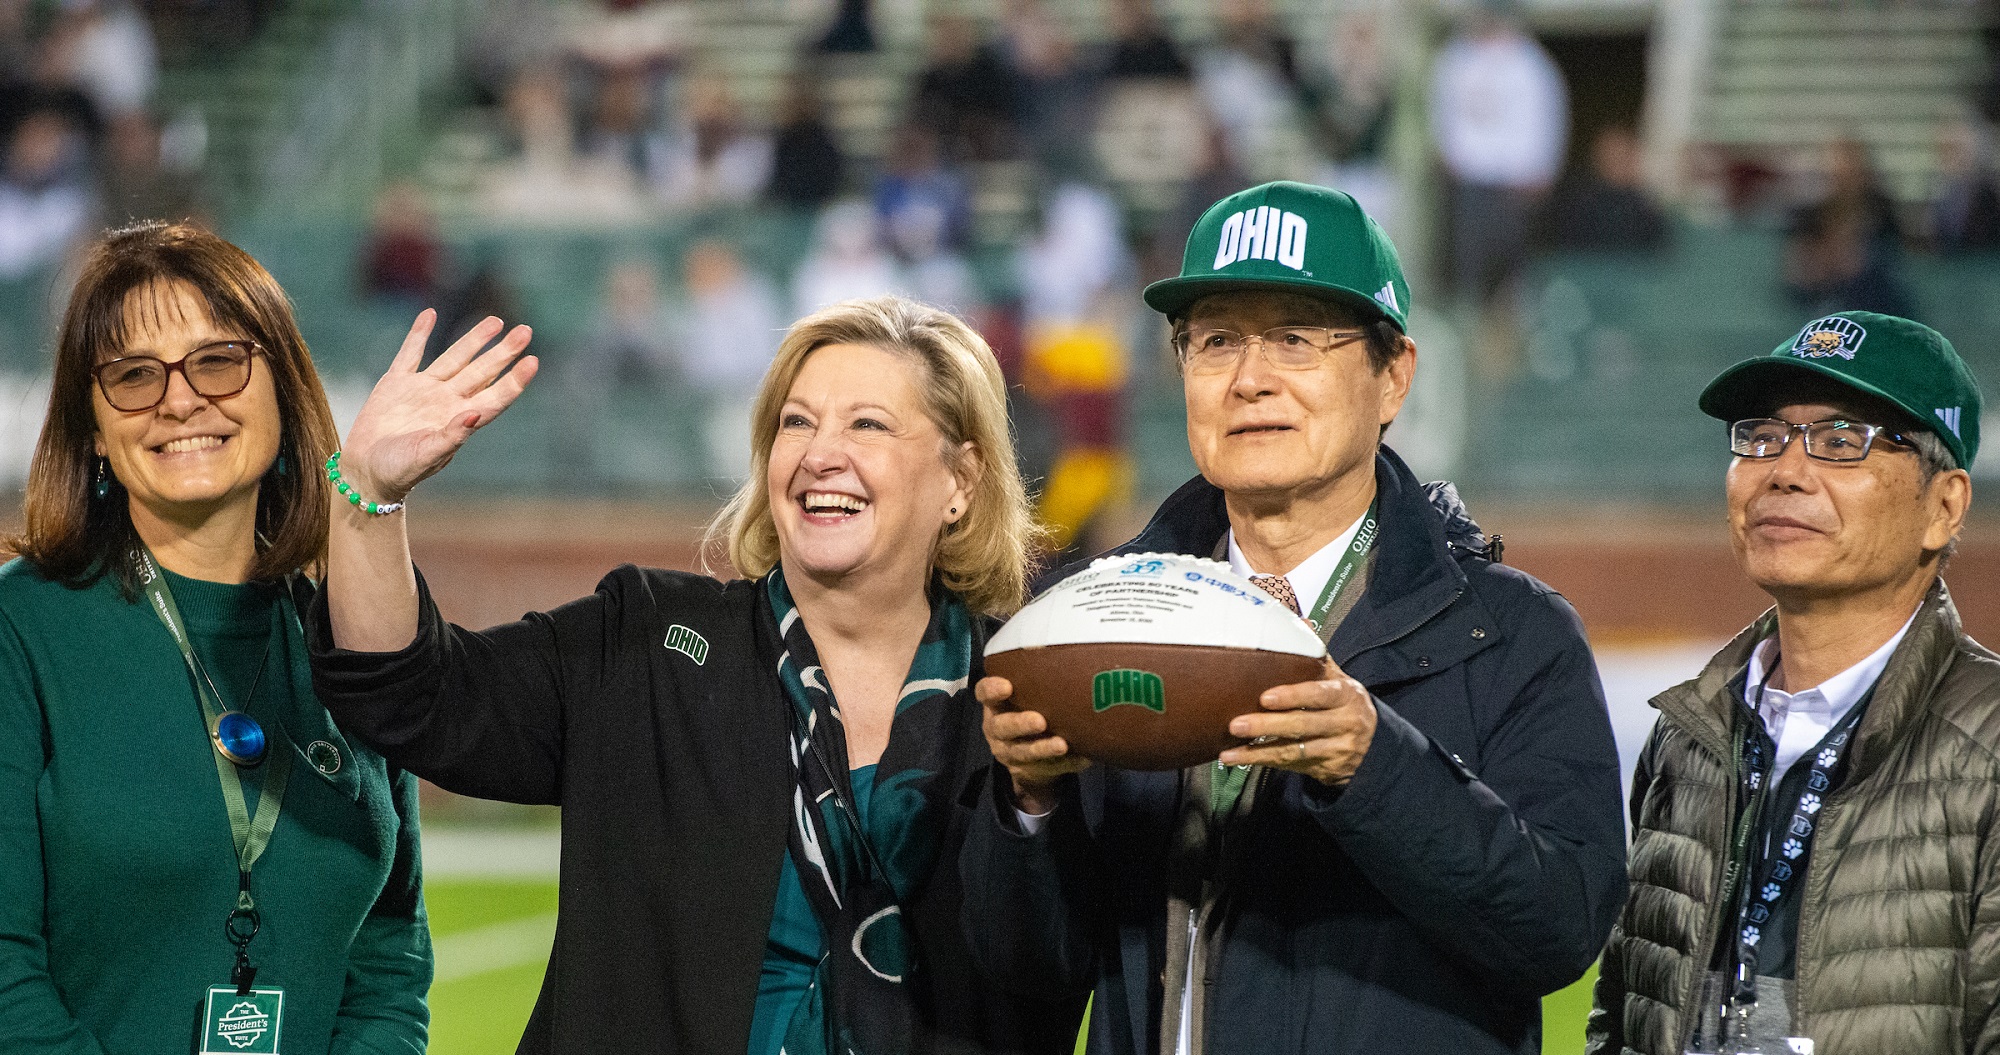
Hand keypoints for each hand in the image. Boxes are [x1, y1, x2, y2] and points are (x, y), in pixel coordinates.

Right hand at [339, 312, 536, 502]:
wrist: (366, 471)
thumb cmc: (400, 471)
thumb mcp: (427, 456)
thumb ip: (451, 437)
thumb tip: (473, 415)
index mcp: (460, 421)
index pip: (495, 396)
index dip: (515, 380)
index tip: (533, 361)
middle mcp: (447, 402)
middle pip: (482, 371)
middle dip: (503, 352)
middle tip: (525, 331)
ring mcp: (423, 390)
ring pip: (454, 358)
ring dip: (474, 339)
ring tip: (496, 321)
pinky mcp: (396, 384)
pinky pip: (410, 354)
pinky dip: (419, 334)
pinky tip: (430, 314)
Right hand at [978, 675, 1090, 814]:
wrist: (1029, 755)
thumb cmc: (1030, 706)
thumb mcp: (1027, 690)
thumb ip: (1037, 674)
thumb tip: (1073, 637)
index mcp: (995, 704)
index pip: (984, 693)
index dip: (992, 690)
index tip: (1006, 686)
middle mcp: (997, 728)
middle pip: (1002, 727)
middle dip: (1019, 724)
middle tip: (1039, 720)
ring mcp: (1010, 752)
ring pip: (1022, 752)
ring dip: (1042, 748)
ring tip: (1062, 744)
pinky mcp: (1027, 770)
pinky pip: (1047, 768)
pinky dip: (1066, 763)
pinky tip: (1084, 757)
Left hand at [1217, 659, 1376, 785]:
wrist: (1373, 745)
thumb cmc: (1344, 704)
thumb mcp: (1338, 680)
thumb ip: (1316, 657)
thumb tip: (1299, 622)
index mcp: (1347, 695)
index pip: (1319, 695)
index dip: (1293, 697)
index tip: (1265, 697)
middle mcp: (1345, 723)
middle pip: (1303, 725)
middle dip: (1267, 726)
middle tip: (1236, 724)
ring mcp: (1336, 750)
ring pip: (1294, 751)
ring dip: (1258, 751)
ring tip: (1229, 750)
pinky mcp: (1326, 769)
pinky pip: (1290, 765)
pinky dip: (1263, 761)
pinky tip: (1239, 758)